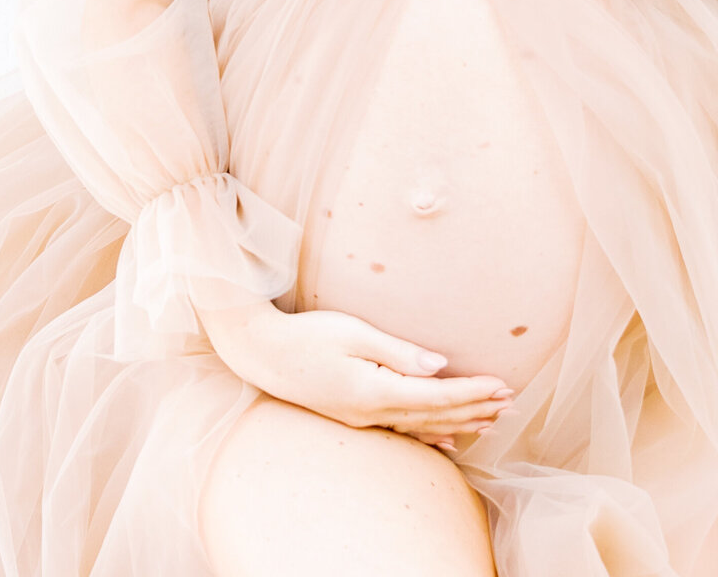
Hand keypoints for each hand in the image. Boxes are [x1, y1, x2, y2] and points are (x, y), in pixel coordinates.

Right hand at [203, 302, 515, 452]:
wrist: (263, 353)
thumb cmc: (307, 335)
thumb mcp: (353, 333)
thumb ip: (398, 352)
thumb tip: (439, 366)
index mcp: (374, 390)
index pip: (436, 396)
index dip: (472, 392)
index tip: (503, 385)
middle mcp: (371, 412)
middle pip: (435, 415)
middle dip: (475, 409)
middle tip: (511, 403)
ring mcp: (362, 418)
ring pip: (422, 426)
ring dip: (459, 422)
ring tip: (492, 420)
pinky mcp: (354, 415)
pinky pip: (402, 429)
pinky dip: (430, 433)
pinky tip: (447, 439)